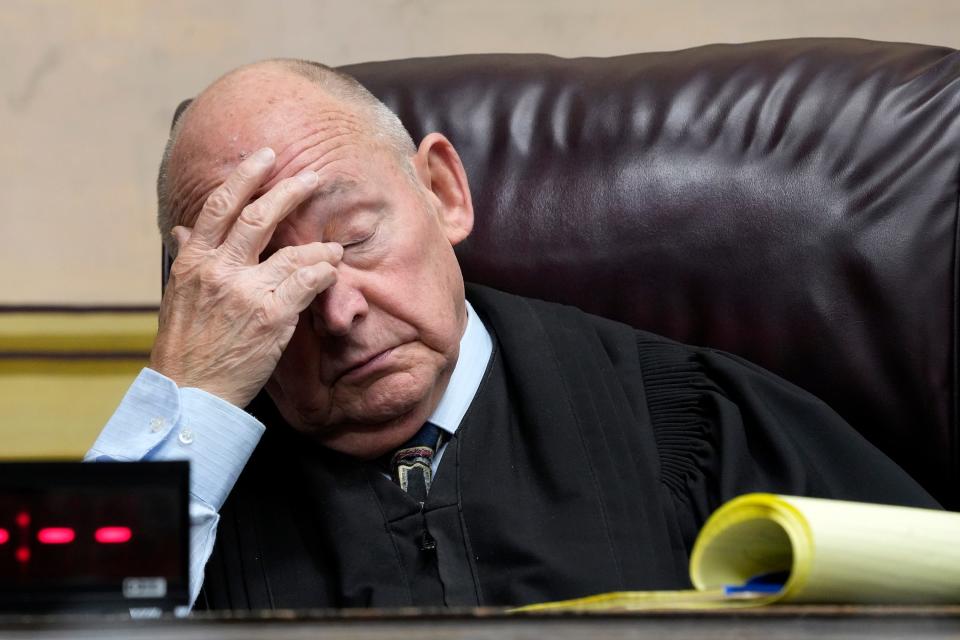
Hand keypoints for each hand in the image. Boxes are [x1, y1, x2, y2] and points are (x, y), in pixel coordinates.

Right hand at [149, 147, 341, 406]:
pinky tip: (330, 271)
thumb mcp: (178, 295)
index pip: (219, 206)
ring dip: (319, 246)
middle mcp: (219, 270)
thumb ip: (189, 258)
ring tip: (333, 248)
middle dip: (289, 192)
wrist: (191, 391)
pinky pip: (307, 282)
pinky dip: (322, 272)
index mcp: (193, 261)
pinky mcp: (272, 316)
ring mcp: (246, 292)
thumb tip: (184, 229)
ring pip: (292, 252)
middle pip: (258, 217)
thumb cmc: (186, 345)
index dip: (245, 177)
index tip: (265, 158)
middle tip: (312, 178)